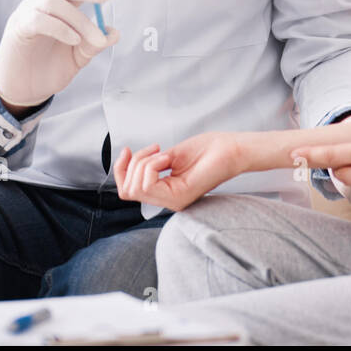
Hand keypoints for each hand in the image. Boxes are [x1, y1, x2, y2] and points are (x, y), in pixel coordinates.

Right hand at [0, 0, 120, 108]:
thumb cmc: (47, 69)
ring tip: (95, 38)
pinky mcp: (18, 28)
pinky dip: (60, 28)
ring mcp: (28, 14)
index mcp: (59, 9)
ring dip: (79, 19)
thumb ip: (93, 45)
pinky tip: (74, 40)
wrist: (23, 91)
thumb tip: (113, 34)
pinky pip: (38, 20)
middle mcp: (42, 5)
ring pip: (54, 1)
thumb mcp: (77, 58)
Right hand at [114, 132, 243, 211]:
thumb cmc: (207, 150)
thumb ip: (149, 164)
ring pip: (135, 187)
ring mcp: (173, 201)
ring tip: (164, 153)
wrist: (230, 148)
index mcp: (164, 192)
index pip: (127, 191)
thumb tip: (128, 164)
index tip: (127, 150)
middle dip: (133, 164)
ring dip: (144, 163)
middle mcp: (167, 201)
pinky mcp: (180, 197)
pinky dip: (151, 165)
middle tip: (155, 149)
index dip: (120, 169)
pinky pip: (148, 184)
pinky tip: (167, 158)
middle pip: (127, 190)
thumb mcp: (168, 155)